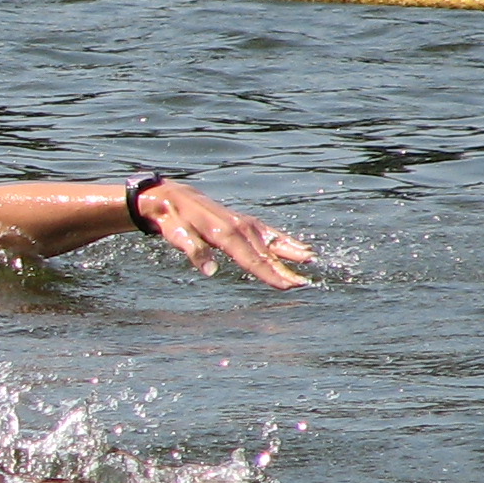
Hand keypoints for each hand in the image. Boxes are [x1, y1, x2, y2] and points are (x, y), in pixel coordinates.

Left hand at [134, 181, 312, 288]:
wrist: (173, 197)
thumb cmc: (174, 220)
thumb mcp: (177, 235)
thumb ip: (195, 251)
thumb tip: (210, 271)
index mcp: (225, 234)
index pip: (251, 259)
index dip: (268, 273)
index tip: (285, 285)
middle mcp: (240, 227)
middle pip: (265, 254)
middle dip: (284, 270)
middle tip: (302, 284)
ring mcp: (245, 223)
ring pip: (272, 242)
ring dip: (291, 252)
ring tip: (310, 260)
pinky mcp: (246, 221)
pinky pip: (270, 232)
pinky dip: (285, 240)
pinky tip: (299, 247)